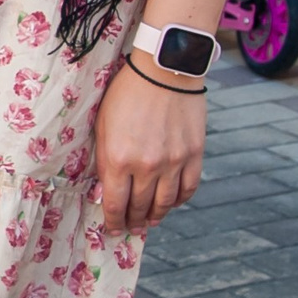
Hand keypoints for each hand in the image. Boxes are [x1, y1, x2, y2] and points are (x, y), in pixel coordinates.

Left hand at [92, 53, 205, 234]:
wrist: (164, 69)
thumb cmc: (126, 93)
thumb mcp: (103, 124)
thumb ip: (106, 159)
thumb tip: (108, 189)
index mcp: (118, 158)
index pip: (114, 205)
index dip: (113, 221)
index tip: (112, 228)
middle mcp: (146, 166)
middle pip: (139, 208)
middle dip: (132, 221)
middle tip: (129, 225)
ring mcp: (173, 162)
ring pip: (164, 204)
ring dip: (155, 216)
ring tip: (149, 219)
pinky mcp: (194, 155)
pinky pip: (188, 189)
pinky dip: (178, 201)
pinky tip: (170, 202)